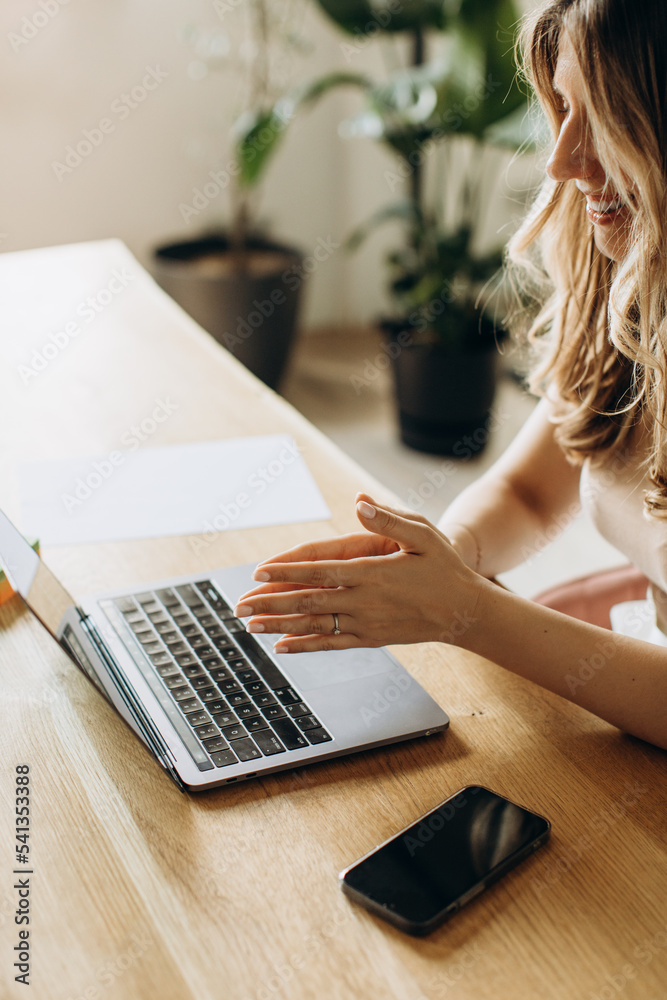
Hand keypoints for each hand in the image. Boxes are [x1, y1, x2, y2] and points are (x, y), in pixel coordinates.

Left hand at [234, 492, 480, 652]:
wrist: (465, 613)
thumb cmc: (445, 568)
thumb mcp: (423, 535)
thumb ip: (389, 519)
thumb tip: (359, 502)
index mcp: (373, 573)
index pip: (320, 571)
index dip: (287, 572)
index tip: (259, 572)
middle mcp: (365, 602)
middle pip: (308, 602)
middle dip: (270, 603)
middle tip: (239, 605)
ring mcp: (366, 624)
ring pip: (315, 626)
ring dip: (280, 626)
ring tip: (250, 626)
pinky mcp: (371, 639)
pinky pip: (332, 644)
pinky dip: (305, 645)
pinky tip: (282, 646)